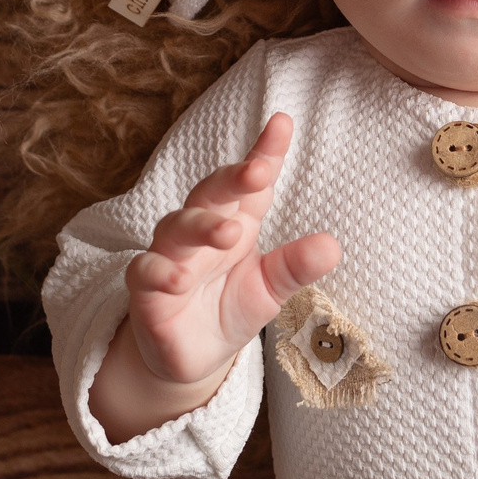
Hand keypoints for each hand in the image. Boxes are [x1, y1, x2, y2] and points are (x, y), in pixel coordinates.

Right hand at [91, 113, 339, 440]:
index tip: (282, 123)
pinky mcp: (146, 287)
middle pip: (211, 192)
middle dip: (232, 178)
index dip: (265, 151)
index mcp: (236, 220)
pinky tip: (177, 278)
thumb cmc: (229, 308)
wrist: (189, 355)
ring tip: (230, 232)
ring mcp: (170, 255)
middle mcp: (200, 229)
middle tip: (258, 172)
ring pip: (178, 227)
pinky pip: (145, 271)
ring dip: (202, 226)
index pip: (251, 182)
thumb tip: (332, 246)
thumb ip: (294, 266)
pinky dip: (160, 271)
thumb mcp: (269, 290)